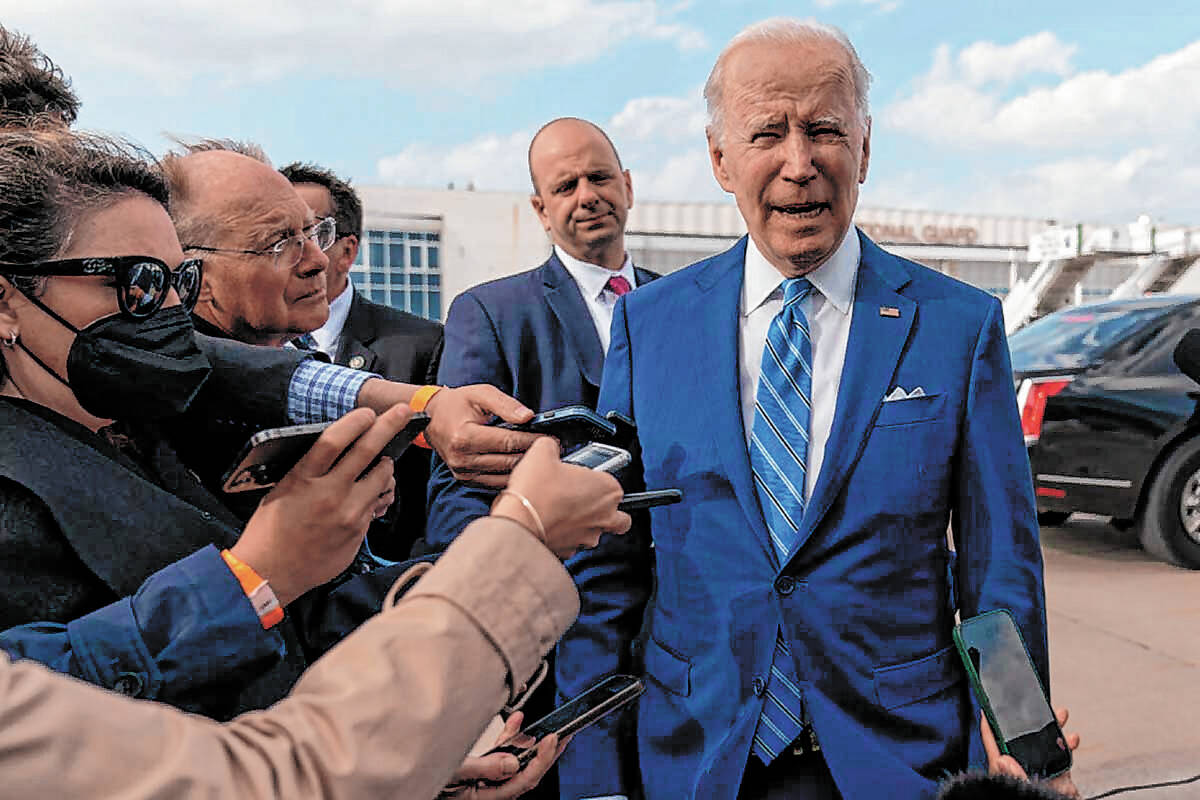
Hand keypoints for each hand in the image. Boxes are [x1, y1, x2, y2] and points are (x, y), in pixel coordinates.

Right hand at [230, 405, 410, 605]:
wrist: (270, 573)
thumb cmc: (271, 530)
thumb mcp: (281, 491)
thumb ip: (309, 471)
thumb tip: (337, 450)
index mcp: (302, 479)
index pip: (334, 440)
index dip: (355, 422)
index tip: (367, 412)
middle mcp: (329, 493)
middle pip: (366, 451)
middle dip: (389, 427)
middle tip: (403, 412)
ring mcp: (347, 514)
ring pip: (380, 478)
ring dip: (385, 465)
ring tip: (382, 461)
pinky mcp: (358, 531)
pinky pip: (375, 505)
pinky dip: (375, 494)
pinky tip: (370, 493)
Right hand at [424, 384, 541, 487]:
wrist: (431, 418)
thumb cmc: (457, 403)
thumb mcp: (480, 393)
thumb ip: (505, 404)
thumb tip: (528, 416)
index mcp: (465, 436)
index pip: (507, 442)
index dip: (531, 440)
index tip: (551, 438)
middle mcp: (462, 458)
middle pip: (508, 461)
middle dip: (532, 455)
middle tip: (554, 449)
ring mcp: (463, 472)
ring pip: (504, 475)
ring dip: (525, 468)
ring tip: (542, 459)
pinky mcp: (465, 479)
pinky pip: (494, 482)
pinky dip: (511, 475)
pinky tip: (525, 468)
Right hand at [440, 712, 564, 798]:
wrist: (415, 782)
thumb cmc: (430, 783)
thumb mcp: (455, 773)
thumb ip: (484, 768)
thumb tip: (514, 762)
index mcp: (488, 796)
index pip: (525, 779)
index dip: (542, 759)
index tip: (553, 739)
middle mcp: (492, 789)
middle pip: (527, 770)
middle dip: (548, 751)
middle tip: (565, 733)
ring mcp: (487, 779)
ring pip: (516, 761)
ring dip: (528, 741)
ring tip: (542, 725)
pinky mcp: (481, 770)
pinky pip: (501, 754)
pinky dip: (509, 737)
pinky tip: (516, 721)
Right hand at [492, 438, 631, 558]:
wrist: (518, 522)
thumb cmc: (537, 491)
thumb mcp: (542, 452)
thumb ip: (552, 445)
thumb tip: (549, 446)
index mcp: (608, 489)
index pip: (611, 481)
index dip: (593, 478)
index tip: (578, 475)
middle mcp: (605, 516)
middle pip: (618, 515)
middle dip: (604, 507)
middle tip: (581, 497)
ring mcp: (588, 536)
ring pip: (595, 531)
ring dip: (582, 522)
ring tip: (559, 510)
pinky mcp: (570, 551)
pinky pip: (573, 543)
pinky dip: (564, 535)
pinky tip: (548, 523)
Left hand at [982, 708, 1081, 798]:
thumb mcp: (1021, 790)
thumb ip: (1012, 777)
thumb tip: (1002, 758)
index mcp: (1006, 770)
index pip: (994, 743)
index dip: (989, 725)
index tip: (988, 707)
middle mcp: (1023, 769)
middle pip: (1021, 739)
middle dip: (1029, 720)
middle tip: (1036, 704)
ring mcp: (1041, 773)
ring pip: (1043, 745)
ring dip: (1052, 729)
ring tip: (1060, 715)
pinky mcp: (1058, 780)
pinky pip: (1061, 759)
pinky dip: (1067, 747)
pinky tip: (1073, 739)